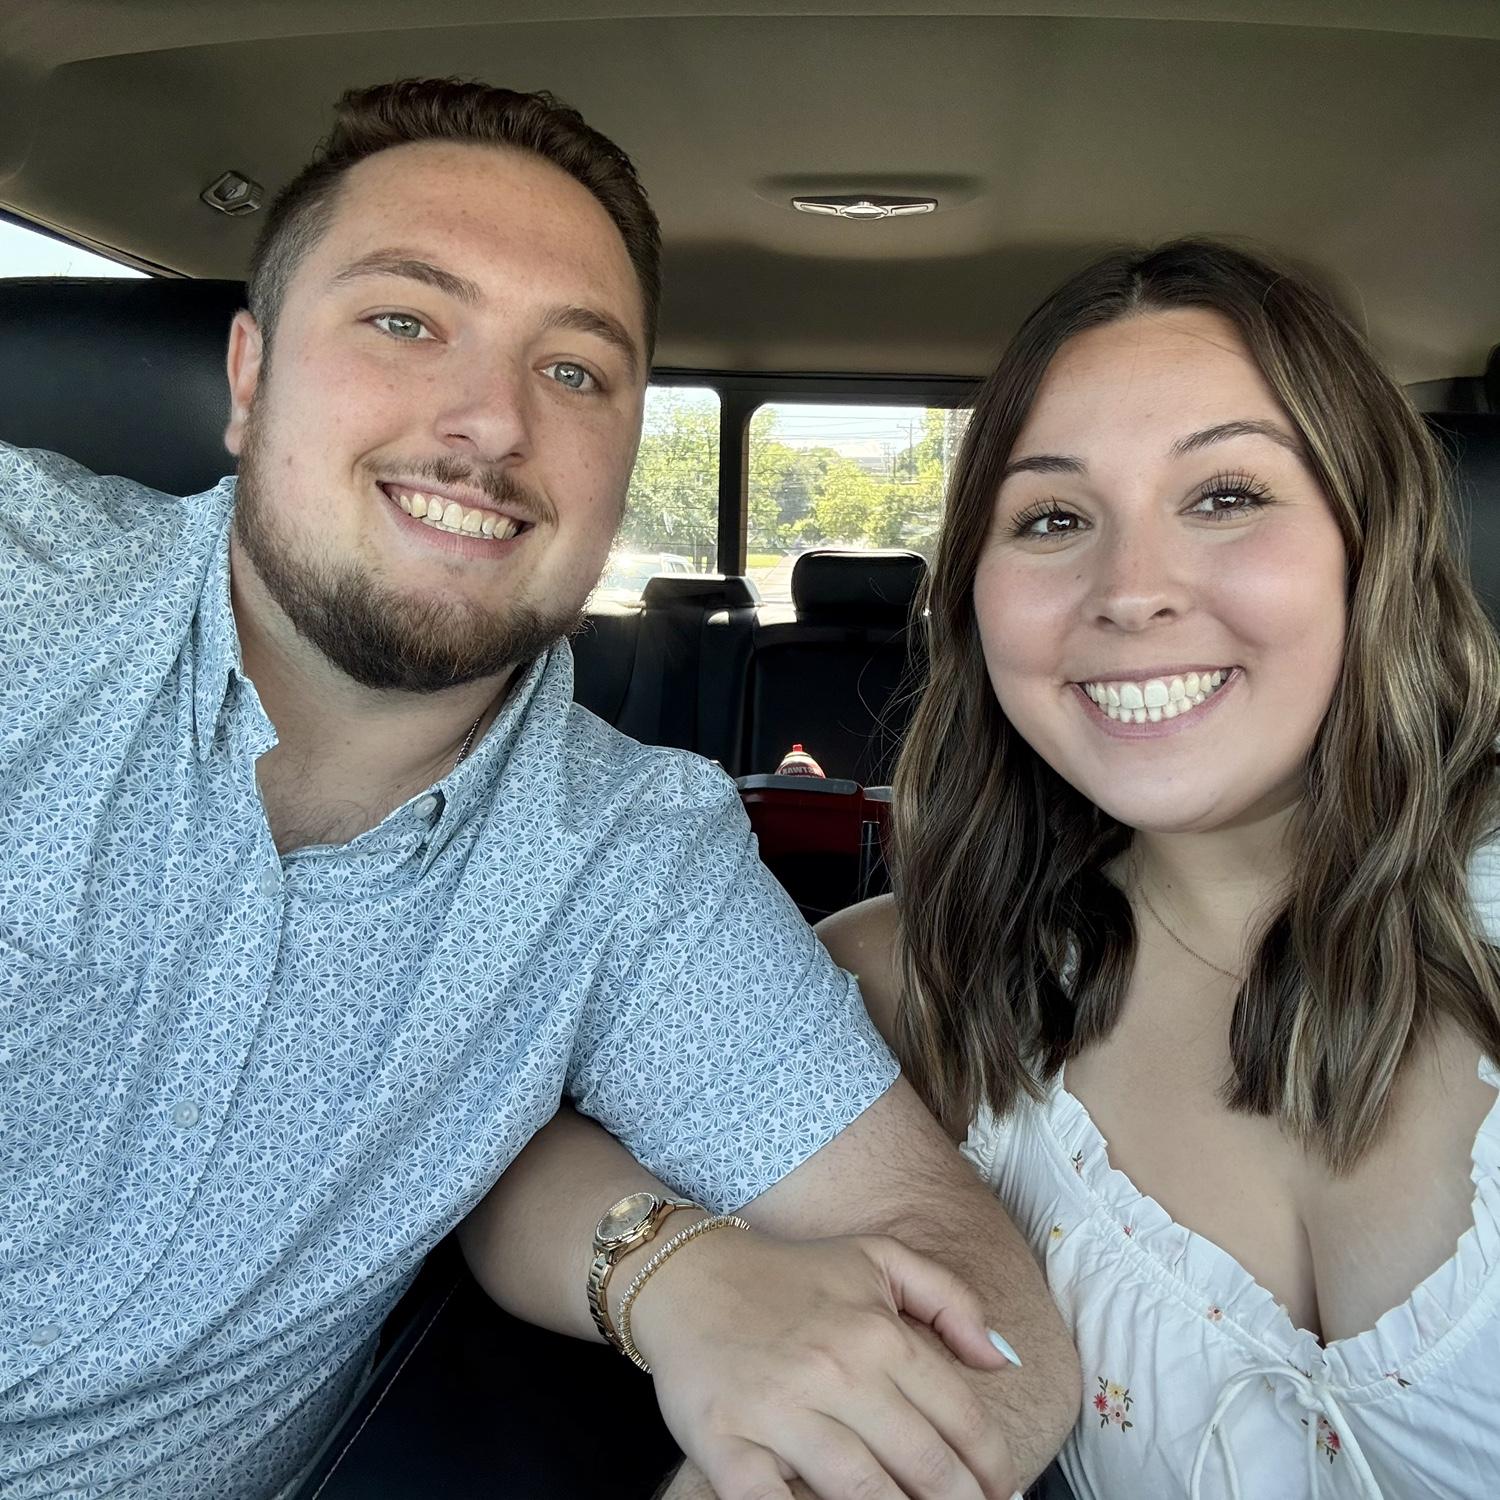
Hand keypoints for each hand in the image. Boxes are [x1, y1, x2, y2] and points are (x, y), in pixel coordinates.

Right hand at [630, 1226, 1022, 1499]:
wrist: (686, 1275)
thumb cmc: (789, 1275)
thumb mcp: (876, 1258)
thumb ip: (950, 1298)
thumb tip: (1003, 1360)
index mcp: (878, 1332)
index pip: (961, 1419)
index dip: (992, 1469)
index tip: (1002, 1493)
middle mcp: (836, 1370)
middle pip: (923, 1466)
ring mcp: (779, 1410)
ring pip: (863, 1495)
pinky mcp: (726, 1443)